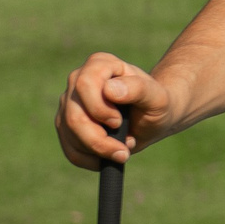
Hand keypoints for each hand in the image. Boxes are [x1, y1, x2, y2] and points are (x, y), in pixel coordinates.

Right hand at [56, 53, 170, 169]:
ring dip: (96, 150)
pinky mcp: (66, 124)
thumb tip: (109, 90)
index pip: (85, 85)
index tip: (118, 121)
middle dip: (98, 139)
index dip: (99, 109)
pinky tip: (107, 158)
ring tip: (121, 152)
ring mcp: (69, 103)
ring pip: (69, 133)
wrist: (154, 118)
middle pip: (74, 115)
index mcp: (100, 64)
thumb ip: (138, 89)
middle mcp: (78, 80)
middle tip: (123, 150)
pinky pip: (68, 148)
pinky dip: (88, 159)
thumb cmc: (158, 104)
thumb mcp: (158, 97)